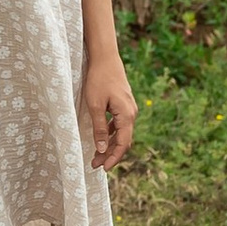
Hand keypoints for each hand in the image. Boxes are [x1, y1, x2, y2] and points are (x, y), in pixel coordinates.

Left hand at [81, 48, 137, 170]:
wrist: (105, 57)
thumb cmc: (98, 79)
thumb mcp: (94, 105)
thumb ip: (98, 128)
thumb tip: (101, 149)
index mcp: (126, 115)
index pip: (122, 144)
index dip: (113, 158)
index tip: (103, 168)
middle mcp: (131, 113)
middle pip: (123, 140)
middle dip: (110, 154)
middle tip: (95, 164)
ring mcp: (129, 108)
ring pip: (121, 133)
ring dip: (109, 145)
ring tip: (96, 155)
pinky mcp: (123, 103)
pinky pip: (119, 124)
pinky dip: (110, 133)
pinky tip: (101, 138)